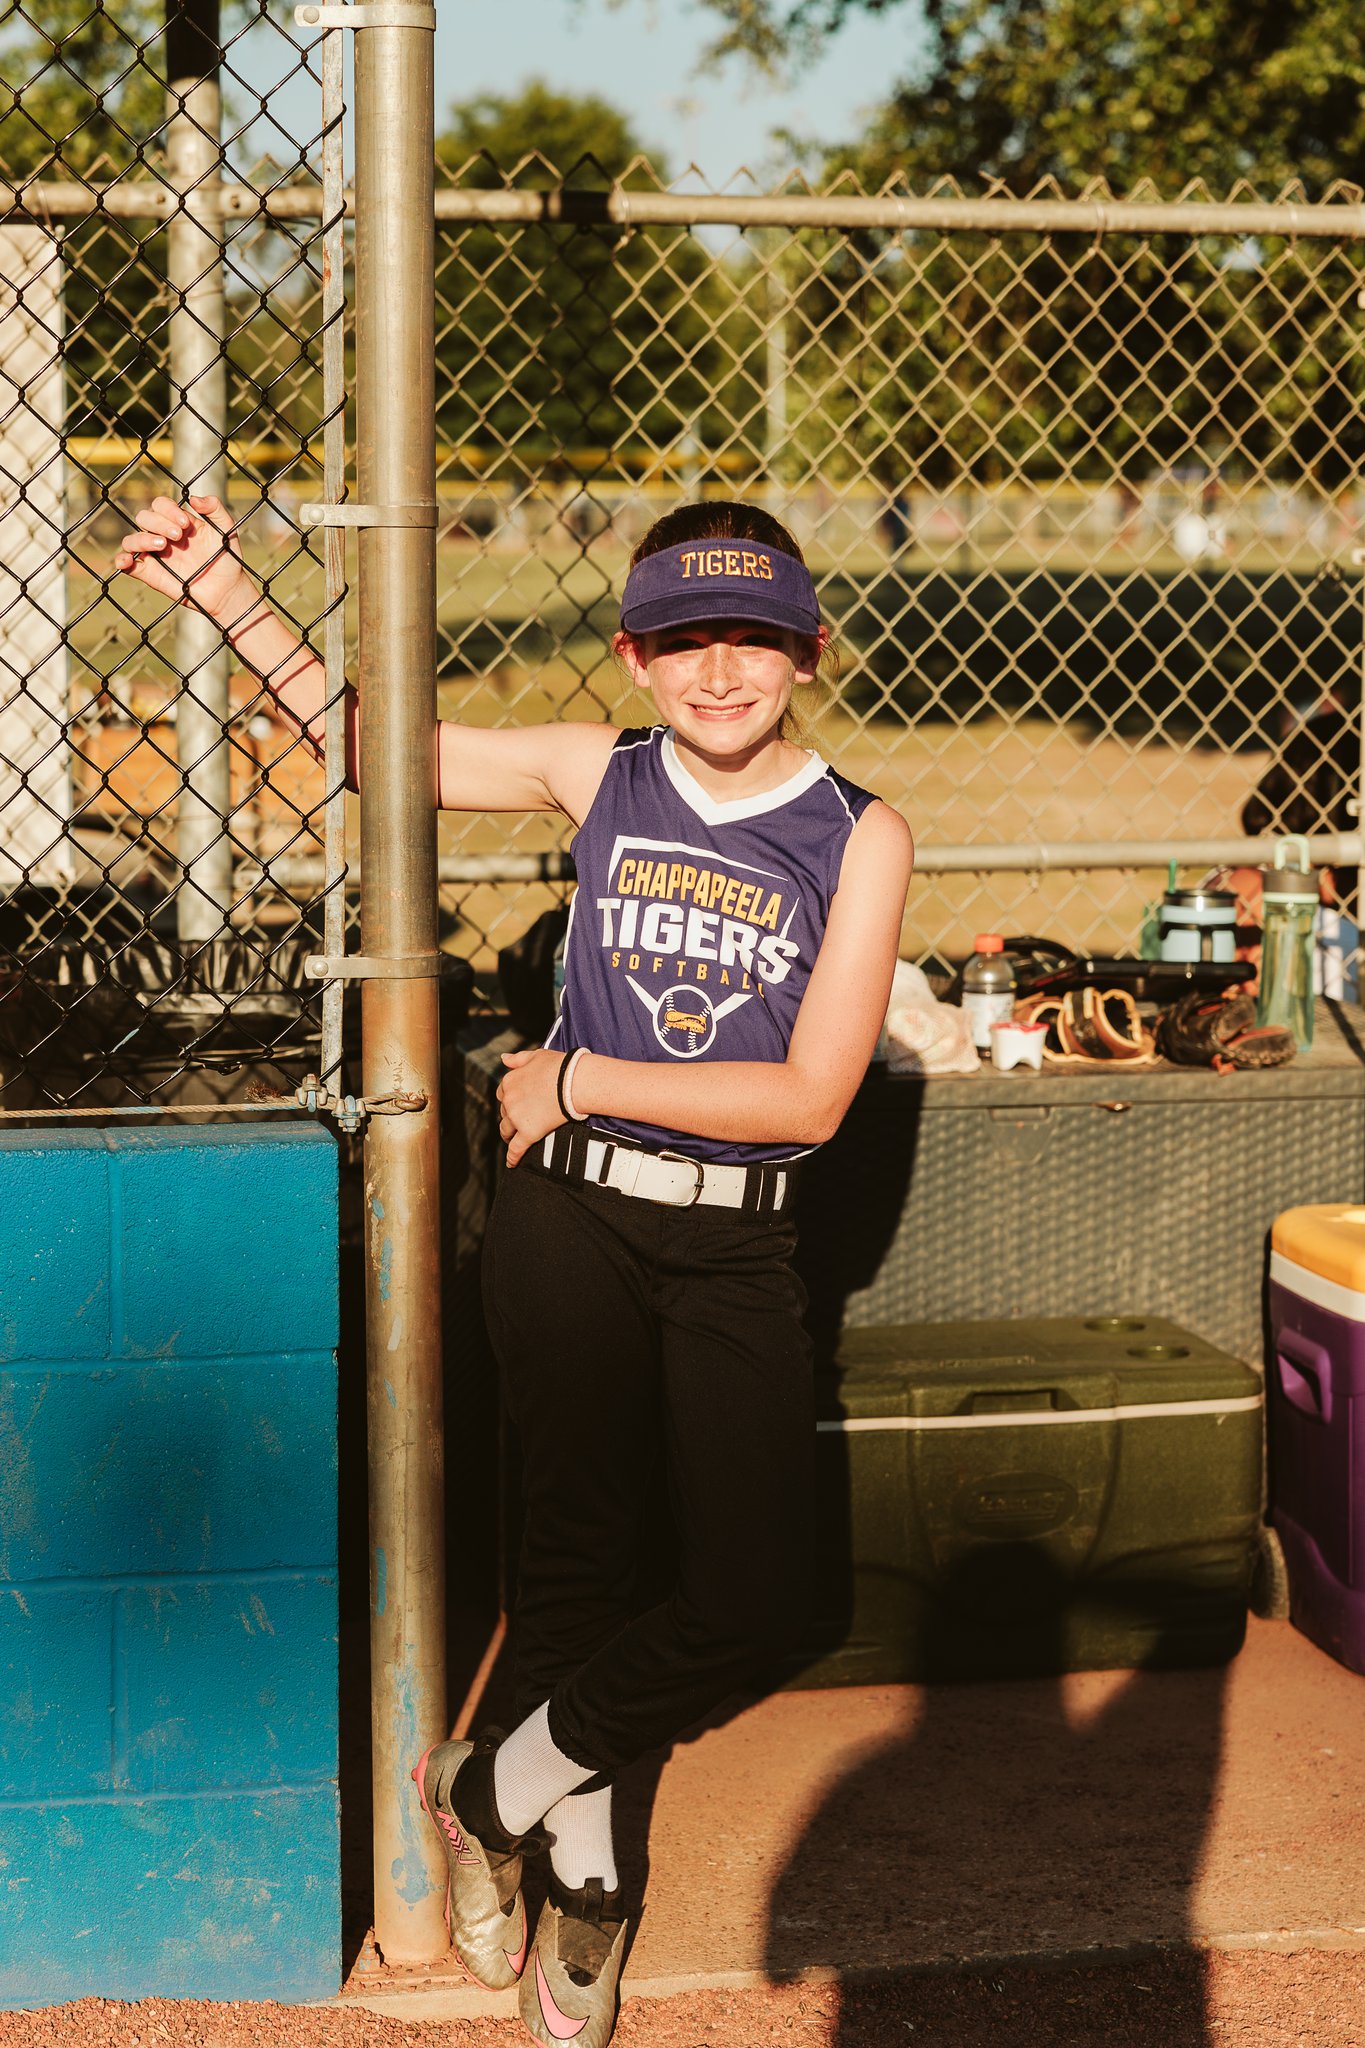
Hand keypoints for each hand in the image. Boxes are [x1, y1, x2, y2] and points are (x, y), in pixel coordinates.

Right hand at [112, 494, 253, 623]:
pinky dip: (122, 560)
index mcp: (176, 521)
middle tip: (177, 536)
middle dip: (158, 522)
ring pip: (132, 539)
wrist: (227, 589)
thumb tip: (194, 499)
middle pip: (144, 517)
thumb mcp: (226, 529)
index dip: (168, 509)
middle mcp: (162, 535)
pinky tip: (127, 561)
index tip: (185, 524)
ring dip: (142, 538)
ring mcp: (154, 554)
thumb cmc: (227, 558)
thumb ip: (215, 509)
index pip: (160, 505)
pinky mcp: (150, 574)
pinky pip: (127, 564)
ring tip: (162, 545)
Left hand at [497, 1047, 568, 1166]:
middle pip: (504, 1111)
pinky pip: (516, 1149)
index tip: (515, 1103)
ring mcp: (517, 1117)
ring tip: (511, 1139)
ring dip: (508, 1135)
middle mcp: (509, 1099)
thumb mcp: (537, 1055)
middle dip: (509, 1116)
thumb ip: (518, 1058)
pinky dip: (512, 1157)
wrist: (575, 1081)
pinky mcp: (528, 1133)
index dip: (509, 1099)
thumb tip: (503, 1059)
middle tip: (517, 1121)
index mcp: (509, 1081)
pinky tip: (511, 1163)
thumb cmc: (560, 1067)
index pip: (502, 1093)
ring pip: (506, 1130)